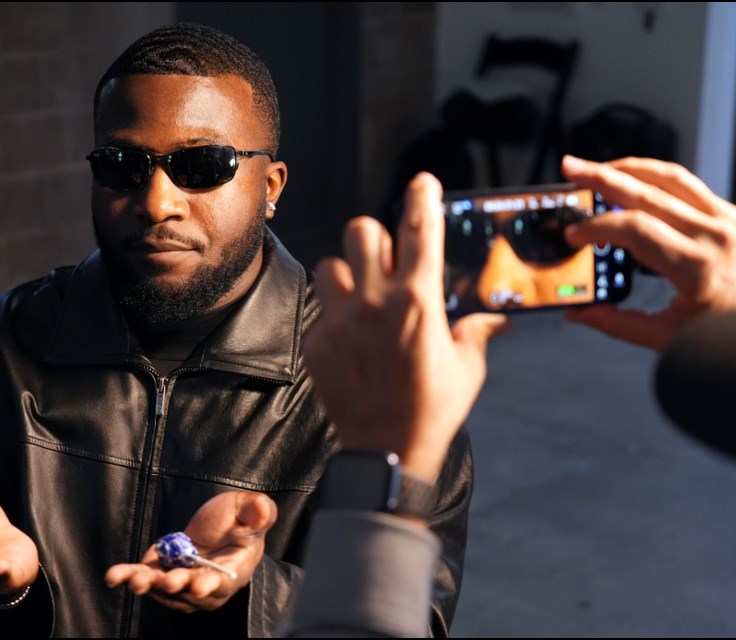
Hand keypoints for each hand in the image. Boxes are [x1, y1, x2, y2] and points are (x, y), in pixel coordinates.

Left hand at [104, 491, 276, 612]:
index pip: (222, 582)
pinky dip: (128, 577)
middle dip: (177, 586)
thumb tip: (261, 511)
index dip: (210, 585)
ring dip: (148, 586)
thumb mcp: (251, 509)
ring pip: (163, 589)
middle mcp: (206, 584)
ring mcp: (180, 583)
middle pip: (189, 591)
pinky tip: (113, 576)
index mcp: (233, 570)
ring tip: (133, 580)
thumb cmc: (239, 521)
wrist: (218, 528)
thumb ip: (258, 511)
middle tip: (168, 581)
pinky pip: (143, 579)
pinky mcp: (160, 574)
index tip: (199, 584)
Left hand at [302, 173, 508, 481]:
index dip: (421, 198)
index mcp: (418, 301)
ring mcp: (341, 321)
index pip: (420, 230)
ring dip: (348, 275)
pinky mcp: (317, 343)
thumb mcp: (466, 368)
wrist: (386, 452)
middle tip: (385, 260)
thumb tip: (494, 318)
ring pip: (332, 266)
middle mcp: (376, 302)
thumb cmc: (432, 411)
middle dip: (375, 237)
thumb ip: (475, 332)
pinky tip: (350, 343)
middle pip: (361, 230)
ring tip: (361, 299)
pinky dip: (334, 319)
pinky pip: (320, 312)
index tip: (421, 185)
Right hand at [561, 155, 735, 350]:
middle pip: (646, 193)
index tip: (574, 235)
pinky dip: (655, 176)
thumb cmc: (726, 331)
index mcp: (696, 268)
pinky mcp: (731, 214)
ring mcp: (726, 220)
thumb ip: (619, 324)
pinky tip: (634, 178)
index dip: (597, 227)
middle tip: (571, 169)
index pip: (635, 230)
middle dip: (601, 178)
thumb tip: (580, 313)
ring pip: (669, 177)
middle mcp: (713, 236)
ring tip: (598, 168)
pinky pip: (688, 184)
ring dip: (628, 168)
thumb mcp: (671, 336)